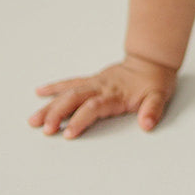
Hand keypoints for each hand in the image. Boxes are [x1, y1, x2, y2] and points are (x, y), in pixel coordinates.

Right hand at [27, 54, 176, 138]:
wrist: (152, 60)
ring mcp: (94, 84)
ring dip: (50, 106)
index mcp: (115, 94)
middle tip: (45, 129)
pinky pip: (70, 84)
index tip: (68, 133)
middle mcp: (101, 88)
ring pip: (67, 93)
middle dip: (58, 114)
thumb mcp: (160, 96)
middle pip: (74, 100)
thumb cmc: (155, 81)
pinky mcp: (91, 81)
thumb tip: (146, 124)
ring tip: (34, 119)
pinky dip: (55, 88)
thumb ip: (152, 110)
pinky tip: (40, 93)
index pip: (94, 107)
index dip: (80, 120)